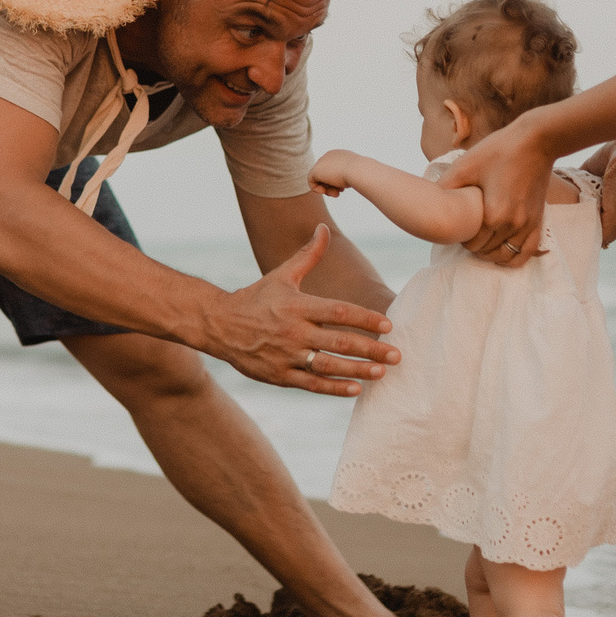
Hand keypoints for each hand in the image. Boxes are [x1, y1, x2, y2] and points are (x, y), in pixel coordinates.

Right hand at [201, 225, 398, 397]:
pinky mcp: (280, 376)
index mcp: (297, 305)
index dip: (364, 318)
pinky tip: (356, 388)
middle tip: (397, 354)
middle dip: (370, 348)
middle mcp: (293, 331)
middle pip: (338, 341)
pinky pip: (311, 384)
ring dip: (357, 370)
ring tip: (381, 372)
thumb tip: (322, 228)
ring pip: (328, 366)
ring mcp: (286, 355)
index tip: (387, 324)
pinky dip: (334, 388)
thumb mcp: (282, 275)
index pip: (338, 312)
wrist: (218, 325)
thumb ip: (308, 255)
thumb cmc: (256, 298)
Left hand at [307, 149, 357, 196]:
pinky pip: (311, 181)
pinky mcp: (315, 170)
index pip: (333, 170)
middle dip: (332, 186)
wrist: (358, 170)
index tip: (342, 189)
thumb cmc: (360, 173)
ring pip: (320, 179)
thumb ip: (347, 176)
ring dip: (327, 189)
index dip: (337, 181)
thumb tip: (340, 183)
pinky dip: (317, 189)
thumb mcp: (354, 174)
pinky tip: (324, 192)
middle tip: (338, 193)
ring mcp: (321, 162)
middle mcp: (329, 156)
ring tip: (335, 194)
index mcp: (339, 155)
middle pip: (325, 175)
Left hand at [439, 112, 557, 264]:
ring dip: (492, 254)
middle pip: (487, 252)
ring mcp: (528, 224)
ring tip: (482, 243)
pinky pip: (526, 251)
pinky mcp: (538, 220)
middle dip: (474, 246)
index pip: (472, 245)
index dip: (461, 239)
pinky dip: (514, 257)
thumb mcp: (466, 165)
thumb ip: (446, 185)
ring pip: (506, 256)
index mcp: (493, 216)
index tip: (458, 226)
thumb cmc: (499, 150)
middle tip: (467, 232)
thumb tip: (430, 197)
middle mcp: (512, 225)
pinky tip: (503, 251)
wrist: (536, 141)